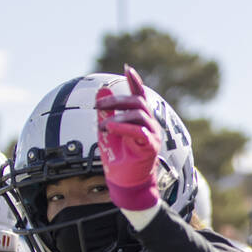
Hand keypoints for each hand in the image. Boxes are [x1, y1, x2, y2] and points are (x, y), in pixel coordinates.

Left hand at [95, 66, 161, 210]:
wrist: (125, 183)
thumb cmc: (118, 159)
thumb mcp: (107, 131)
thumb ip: (106, 112)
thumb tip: (101, 91)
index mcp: (140, 120)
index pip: (139, 96)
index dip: (134, 82)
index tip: (127, 68)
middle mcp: (149, 125)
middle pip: (138, 102)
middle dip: (117, 101)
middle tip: (98, 106)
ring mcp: (152, 136)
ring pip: (139, 115)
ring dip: (118, 116)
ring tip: (103, 125)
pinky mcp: (150, 148)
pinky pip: (140, 133)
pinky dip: (125, 128)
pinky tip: (111, 128)